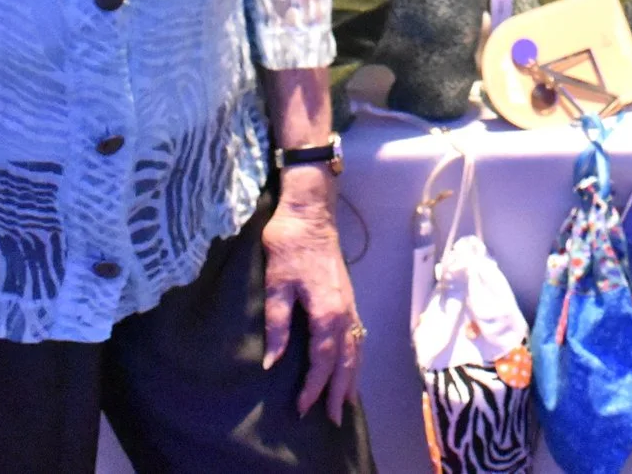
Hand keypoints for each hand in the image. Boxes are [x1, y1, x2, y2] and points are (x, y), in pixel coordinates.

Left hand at [260, 170, 362, 423]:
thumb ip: (277, 324)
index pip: (323, 360)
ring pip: (356, 349)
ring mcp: (349, 303)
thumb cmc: (289, 244)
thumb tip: (274, 361)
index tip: (302, 408)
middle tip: (336, 419)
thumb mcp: (276, 284)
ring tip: (347, 401)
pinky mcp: (347, 297)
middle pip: (347, 360)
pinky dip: (356, 357)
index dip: (314, 387)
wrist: (310, 211)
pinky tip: (350, 365)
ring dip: (353, 377)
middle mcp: (344, 312)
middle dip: (341, 391)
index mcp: (327, 312)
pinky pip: (357, 336)